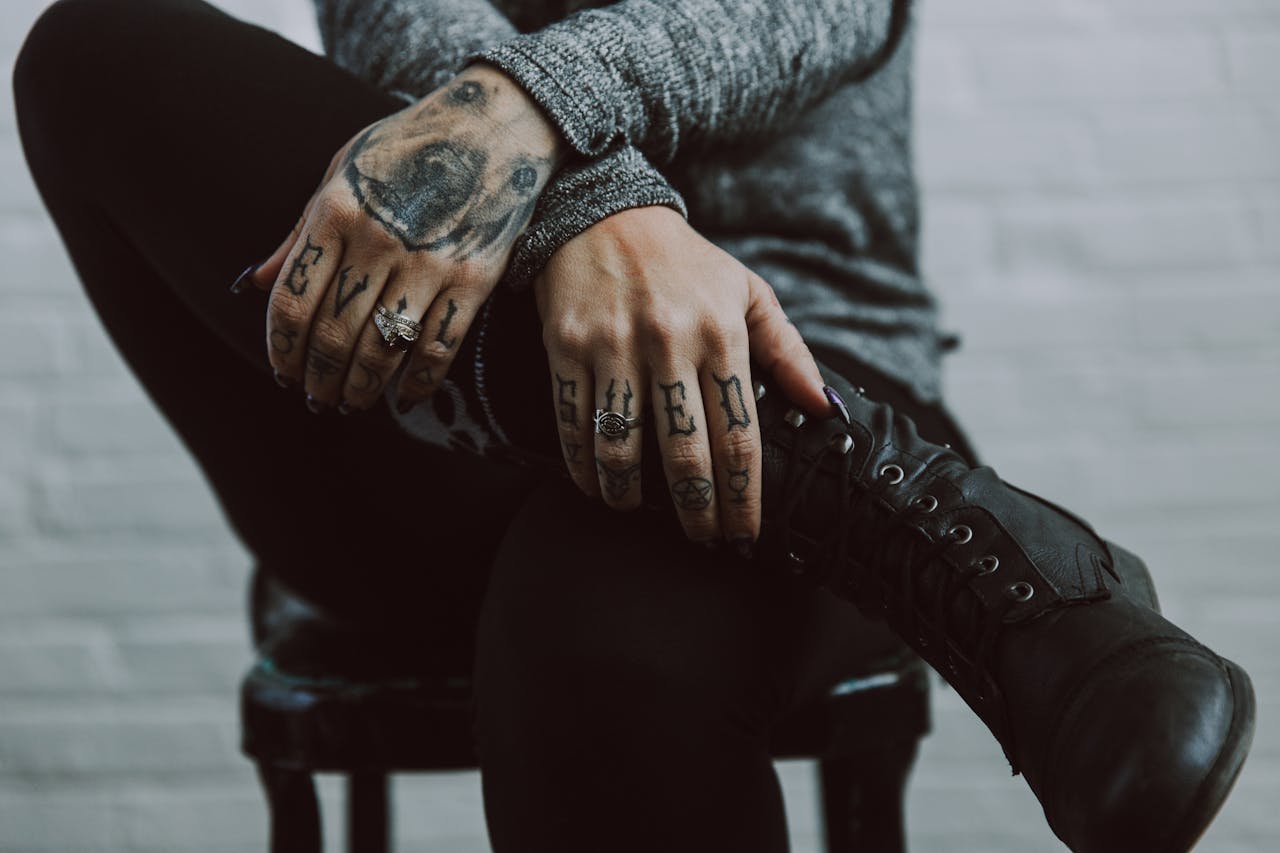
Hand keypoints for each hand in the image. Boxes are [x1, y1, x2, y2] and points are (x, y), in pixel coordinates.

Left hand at [246, 65, 565, 411]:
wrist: (492, 128)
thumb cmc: (407, 148)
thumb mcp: (341, 172)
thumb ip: (300, 232)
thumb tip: (251, 284)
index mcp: (336, 212)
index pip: (292, 301)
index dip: (282, 347)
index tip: (282, 373)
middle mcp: (379, 240)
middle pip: (334, 333)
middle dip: (319, 378)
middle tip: (316, 399)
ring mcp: (429, 263)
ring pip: (383, 349)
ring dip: (361, 389)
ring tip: (349, 403)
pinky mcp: (474, 280)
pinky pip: (439, 348)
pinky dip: (418, 383)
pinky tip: (403, 398)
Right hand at [534, 206, 828, 550]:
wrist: (603, 213)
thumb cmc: (685, 262)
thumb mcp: (747, 292)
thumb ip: (788, 352)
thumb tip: (824, 409)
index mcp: (721, 334)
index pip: (739, 436)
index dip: (743, 496)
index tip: (744, 533)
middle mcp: (669, 342)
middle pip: (685, 453)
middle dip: (697, 511)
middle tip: (704, 540)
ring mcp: (614, 346)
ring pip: (621, 447)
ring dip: (629, 496)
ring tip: (637, 513)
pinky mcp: (567, 346)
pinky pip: (573, 422)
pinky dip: (583, 466)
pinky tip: (595, 485)